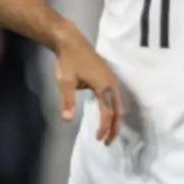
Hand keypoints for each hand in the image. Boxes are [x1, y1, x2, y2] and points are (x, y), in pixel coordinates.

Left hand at [53, 26, 123, 144]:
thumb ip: (68, 101)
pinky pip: (115, 97)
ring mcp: (111, 79)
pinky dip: (114, 110)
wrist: (71, 40)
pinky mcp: (108, 76)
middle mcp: (111, 83)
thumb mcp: (65, 81)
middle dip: (114, 128)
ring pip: (118, 104)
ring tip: (109, 133)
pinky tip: (108, 114)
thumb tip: (67, 120)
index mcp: (103, 86)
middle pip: (118, 111)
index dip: (104, 128)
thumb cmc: (68, 60)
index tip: (98, 139)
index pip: (107, 113)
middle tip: (107, 142)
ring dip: (115, 119)